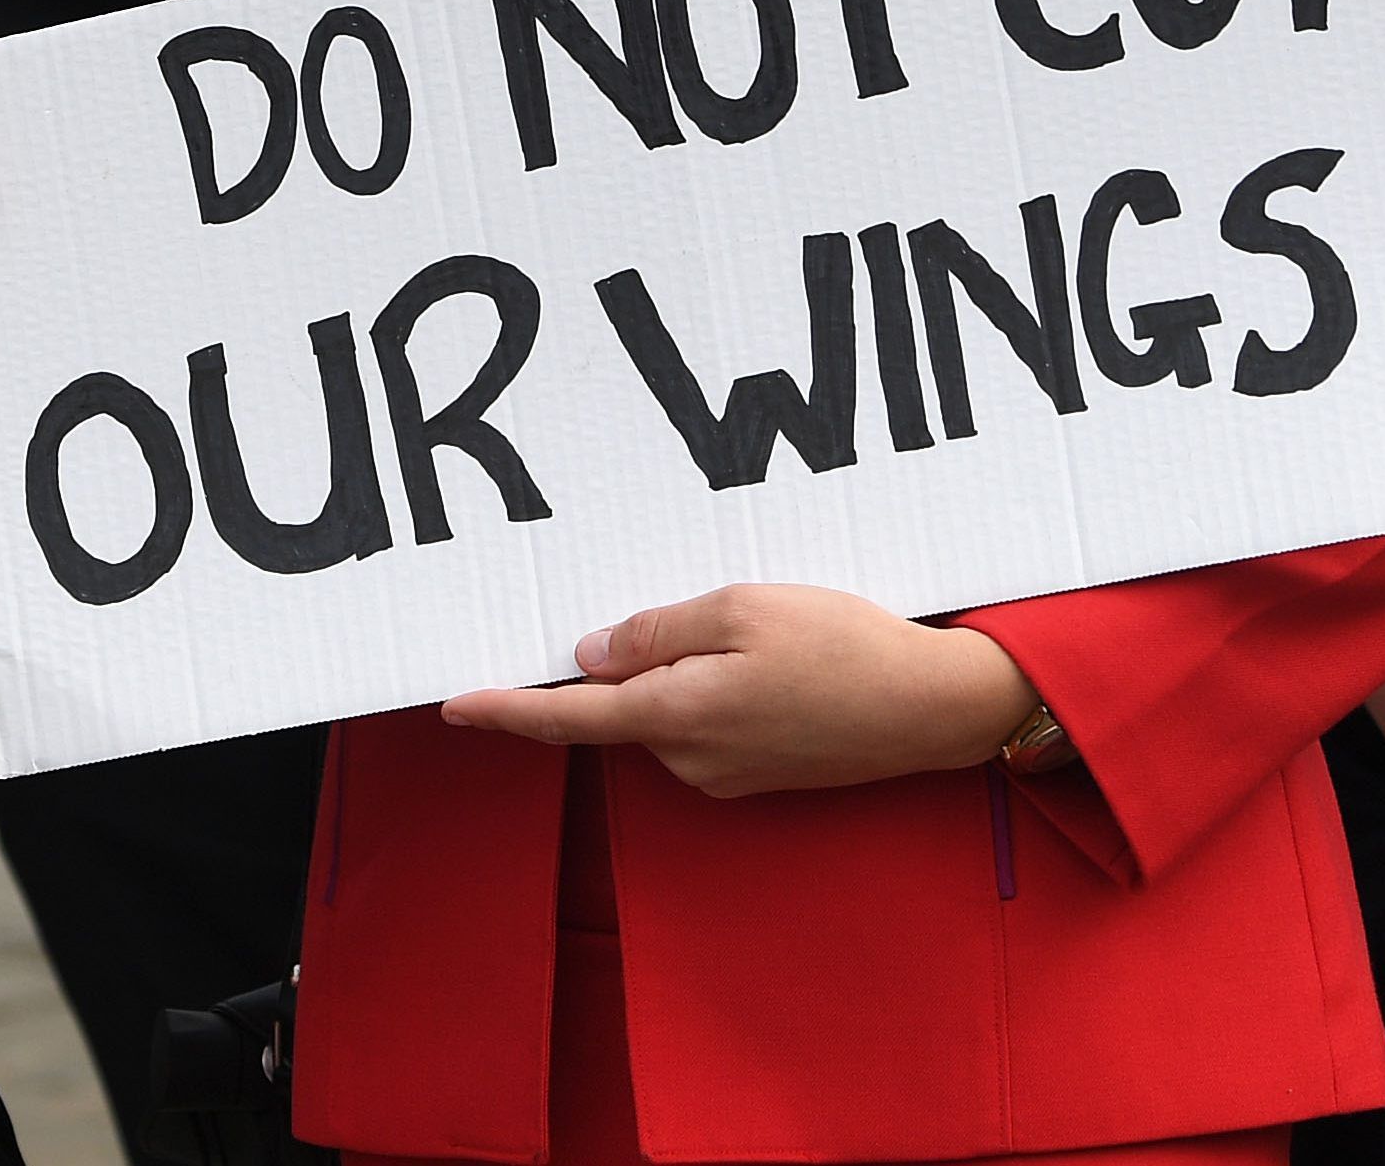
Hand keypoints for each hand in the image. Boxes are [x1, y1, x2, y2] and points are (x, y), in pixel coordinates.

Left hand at [442, 585, 1042, 798]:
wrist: (931, 708)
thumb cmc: (842, 646)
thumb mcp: (741, 610)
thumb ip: (656, 633)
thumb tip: (590, 656)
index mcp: (675, 714)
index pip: (566, 717)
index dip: (504, 711)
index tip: (453, 704)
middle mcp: (689, 758)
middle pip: (617, 709)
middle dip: (618, 665)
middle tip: (673, 611)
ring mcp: (724, 773)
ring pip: (664, 713)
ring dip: (675, 672)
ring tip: (744, 626)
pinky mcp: (755, 775)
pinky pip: (703, 725)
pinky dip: (707, 690)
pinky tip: (759, 659)